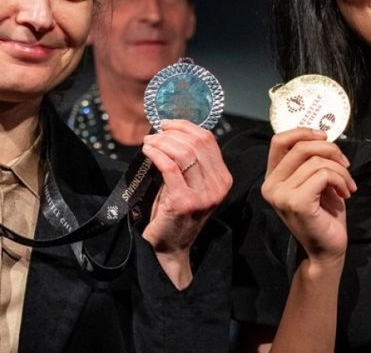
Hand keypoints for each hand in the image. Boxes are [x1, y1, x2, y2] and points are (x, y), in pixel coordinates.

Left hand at [141, 119, 232, 287]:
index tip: (168, 124)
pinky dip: (156, 154)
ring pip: (183, 153)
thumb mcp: (191, 185)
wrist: (170, 247)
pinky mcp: (184, 202)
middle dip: (172, 133)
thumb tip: (171, 132)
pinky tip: (147, 151)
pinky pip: (169, 167)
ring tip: (149, 142)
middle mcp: (218, 186)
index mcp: (223, 178)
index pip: (209, 140)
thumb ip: (190, 162)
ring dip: (162, 142)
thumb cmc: (176, 213)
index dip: (186, 126)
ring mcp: (203, 195)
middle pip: (196, 144)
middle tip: (155, 133)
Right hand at [261, 128, 355, 264]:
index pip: (279, 141)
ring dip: (340, 170)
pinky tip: (345, 193)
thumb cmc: (324, 215)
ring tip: (347, 185)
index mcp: (272, 177)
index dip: (303, 132)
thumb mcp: (314, 181)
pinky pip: (323, 175)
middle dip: (330, 150)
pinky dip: (340, 180)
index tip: (324, 137)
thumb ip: (310, 161)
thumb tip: (322, 137)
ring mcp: (281, 194)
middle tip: (346, 165)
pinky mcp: (297, 202)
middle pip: (301, 147)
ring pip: (316, 162)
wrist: (327, 250)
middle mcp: (271, 185)